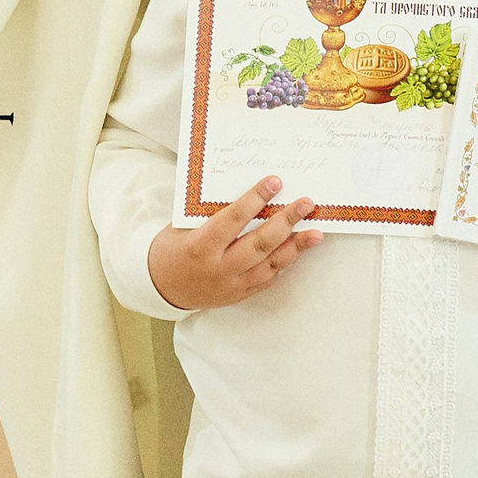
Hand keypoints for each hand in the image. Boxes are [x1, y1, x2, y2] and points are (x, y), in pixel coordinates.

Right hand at [148, 176, 320, 310]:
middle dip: (286, 221)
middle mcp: (219, 268)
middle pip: (260, 242)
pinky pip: (268, 278)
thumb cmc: (172, 249)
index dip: (256, 199)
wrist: (162, 287)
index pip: (233, 219)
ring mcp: (232, 284)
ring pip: (270, 264)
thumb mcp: (183, 226)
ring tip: (316, 232)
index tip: (274, 182)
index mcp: (201, 246)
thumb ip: (212, 214)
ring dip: (296, 246)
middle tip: (306, 204)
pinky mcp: (240, 294)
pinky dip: (284, 262)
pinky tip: (298, 249)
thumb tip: (249, 194)